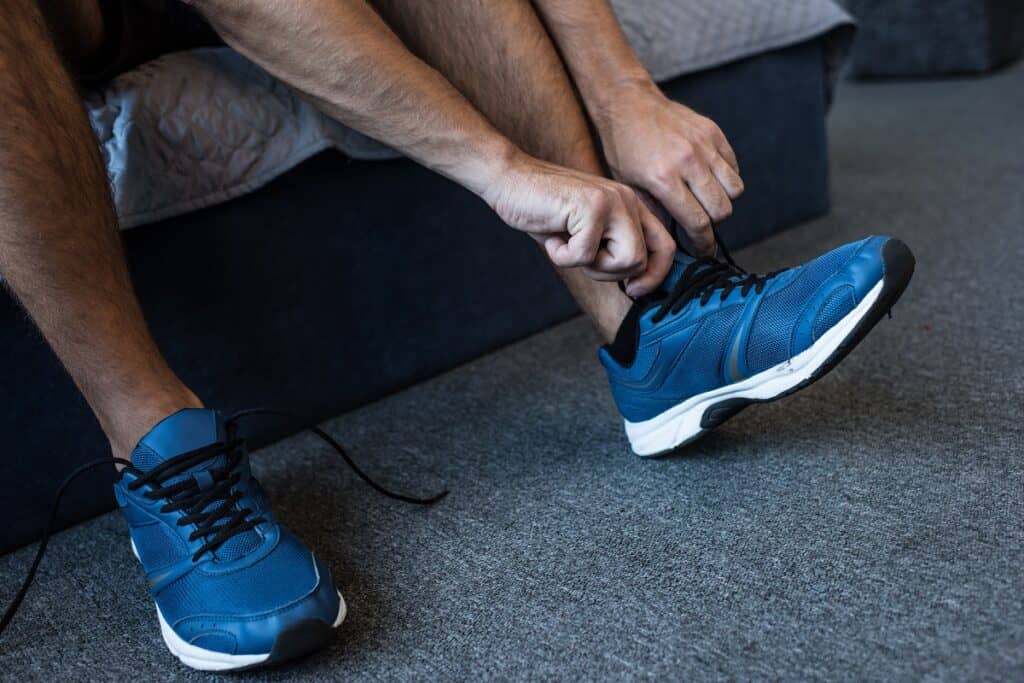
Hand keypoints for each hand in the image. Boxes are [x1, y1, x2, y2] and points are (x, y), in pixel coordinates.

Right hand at [483, 153, 674, 295]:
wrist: (508, 180)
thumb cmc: (543, 210)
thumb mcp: (585, 232)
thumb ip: (611, 249)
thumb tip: (636, 285)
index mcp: (631, 206)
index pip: (665, 247)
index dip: (654, 277)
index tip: (632, 290)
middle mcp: (627, 200)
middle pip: (641, 261)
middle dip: (608, 273)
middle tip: (580, 257)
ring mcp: (611, 201)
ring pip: (624, 261)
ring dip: (588, 265)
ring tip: (566, 243)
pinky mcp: (590, 206)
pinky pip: (584, 255)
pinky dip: (561, 256)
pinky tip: (551, 235)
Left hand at [595, 80, 743, 256]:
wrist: (628, 104)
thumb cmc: (623, 148)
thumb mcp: (630, 186)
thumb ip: (656, 212)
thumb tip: (673, 240)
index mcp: (664, 179)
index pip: (699, 223)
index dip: (704, 244)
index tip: (703, 252)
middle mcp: (688, 161)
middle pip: (722, 209)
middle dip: (713, 224)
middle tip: (701, 224)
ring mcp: (704, 144)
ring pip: (735, 189)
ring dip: (723, 201)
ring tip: (706, 201)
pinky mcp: (714, 131)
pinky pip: (734, 166)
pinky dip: (726, 178)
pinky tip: (708, 179)